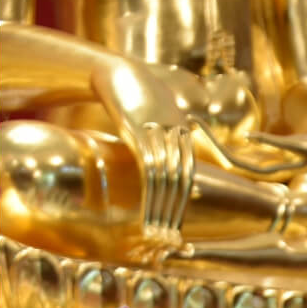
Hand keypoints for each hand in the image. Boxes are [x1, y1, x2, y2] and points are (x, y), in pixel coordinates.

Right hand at [96, 59, 194, 239]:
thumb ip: (165, 138)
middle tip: (172, 236)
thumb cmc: (135, 95)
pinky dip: (152, 193)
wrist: (116, 70)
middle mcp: (177, 134)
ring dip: (165, 208)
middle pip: (184, 180)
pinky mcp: (140, 132)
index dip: (185, 201)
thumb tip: (166, 162)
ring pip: (170, 178)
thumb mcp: (155, 117)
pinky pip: (151, 169)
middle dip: (177, 210)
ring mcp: (160, 133)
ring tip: (159, 230)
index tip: (180, 222)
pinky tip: (147, 209)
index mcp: (183, 133)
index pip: (190, 175)